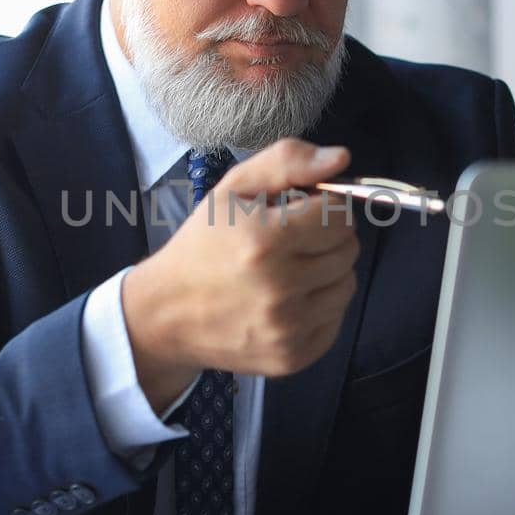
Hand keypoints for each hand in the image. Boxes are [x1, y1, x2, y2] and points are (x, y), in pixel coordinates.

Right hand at [123, 139, 359, 411]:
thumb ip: (287, 162)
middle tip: (293, 241)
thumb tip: (342, 157)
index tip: (301, 212)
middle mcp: (279, 287)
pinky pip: (336, 319)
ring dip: (327, 272)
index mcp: (264, 240)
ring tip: (291, 269)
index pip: (338, 215)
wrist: (167, 314)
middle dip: (327, 238)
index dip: (323, 208)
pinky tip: (289, 299)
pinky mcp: (293, 357)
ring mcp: (287, 328)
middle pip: (348, 249)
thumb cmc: (203, 244)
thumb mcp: (232, 189)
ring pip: (347, 284)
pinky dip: (320, 306)